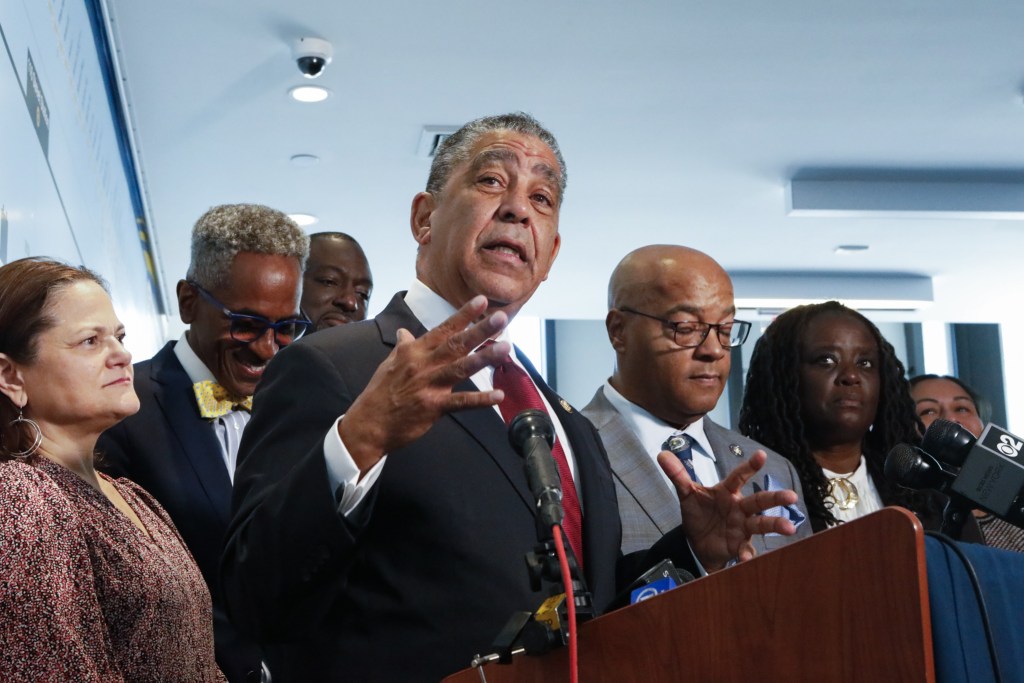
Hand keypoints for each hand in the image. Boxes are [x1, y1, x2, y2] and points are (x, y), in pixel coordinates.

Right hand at [339, 295, 510, 471]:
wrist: (368, 424)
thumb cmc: (379, 392)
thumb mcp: (389, 363)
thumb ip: (403, 346)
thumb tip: (404, 332)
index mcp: (415, 351)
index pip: (444, 329)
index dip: (464, 315)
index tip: (482, 301)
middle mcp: (424, 364)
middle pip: (456, 344)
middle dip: (480, 330)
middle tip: (501, 317)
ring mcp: (429, 385)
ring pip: (461, 368)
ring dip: (484, 358)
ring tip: (505, 348)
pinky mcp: (433, 407)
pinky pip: (461, 402)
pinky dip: (480, 399)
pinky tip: (498, 395)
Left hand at [659, 449, 797, 571]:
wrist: (696, 541)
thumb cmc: (699, 513)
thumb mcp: (687, 494)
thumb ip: (678, 475)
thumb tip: (662, 453)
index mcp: (727, 492)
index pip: (739, 477)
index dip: (749, 467)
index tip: (761, 455)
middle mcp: (739, 508)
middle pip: (759, 501)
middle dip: (775, 498)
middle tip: (791, 496)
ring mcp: (742, 527)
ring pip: (761, 524)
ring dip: (774, 525)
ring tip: (789, 528)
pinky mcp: (738, 545)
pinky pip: (746, 550)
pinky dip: (747, 555)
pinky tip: (747, 559)